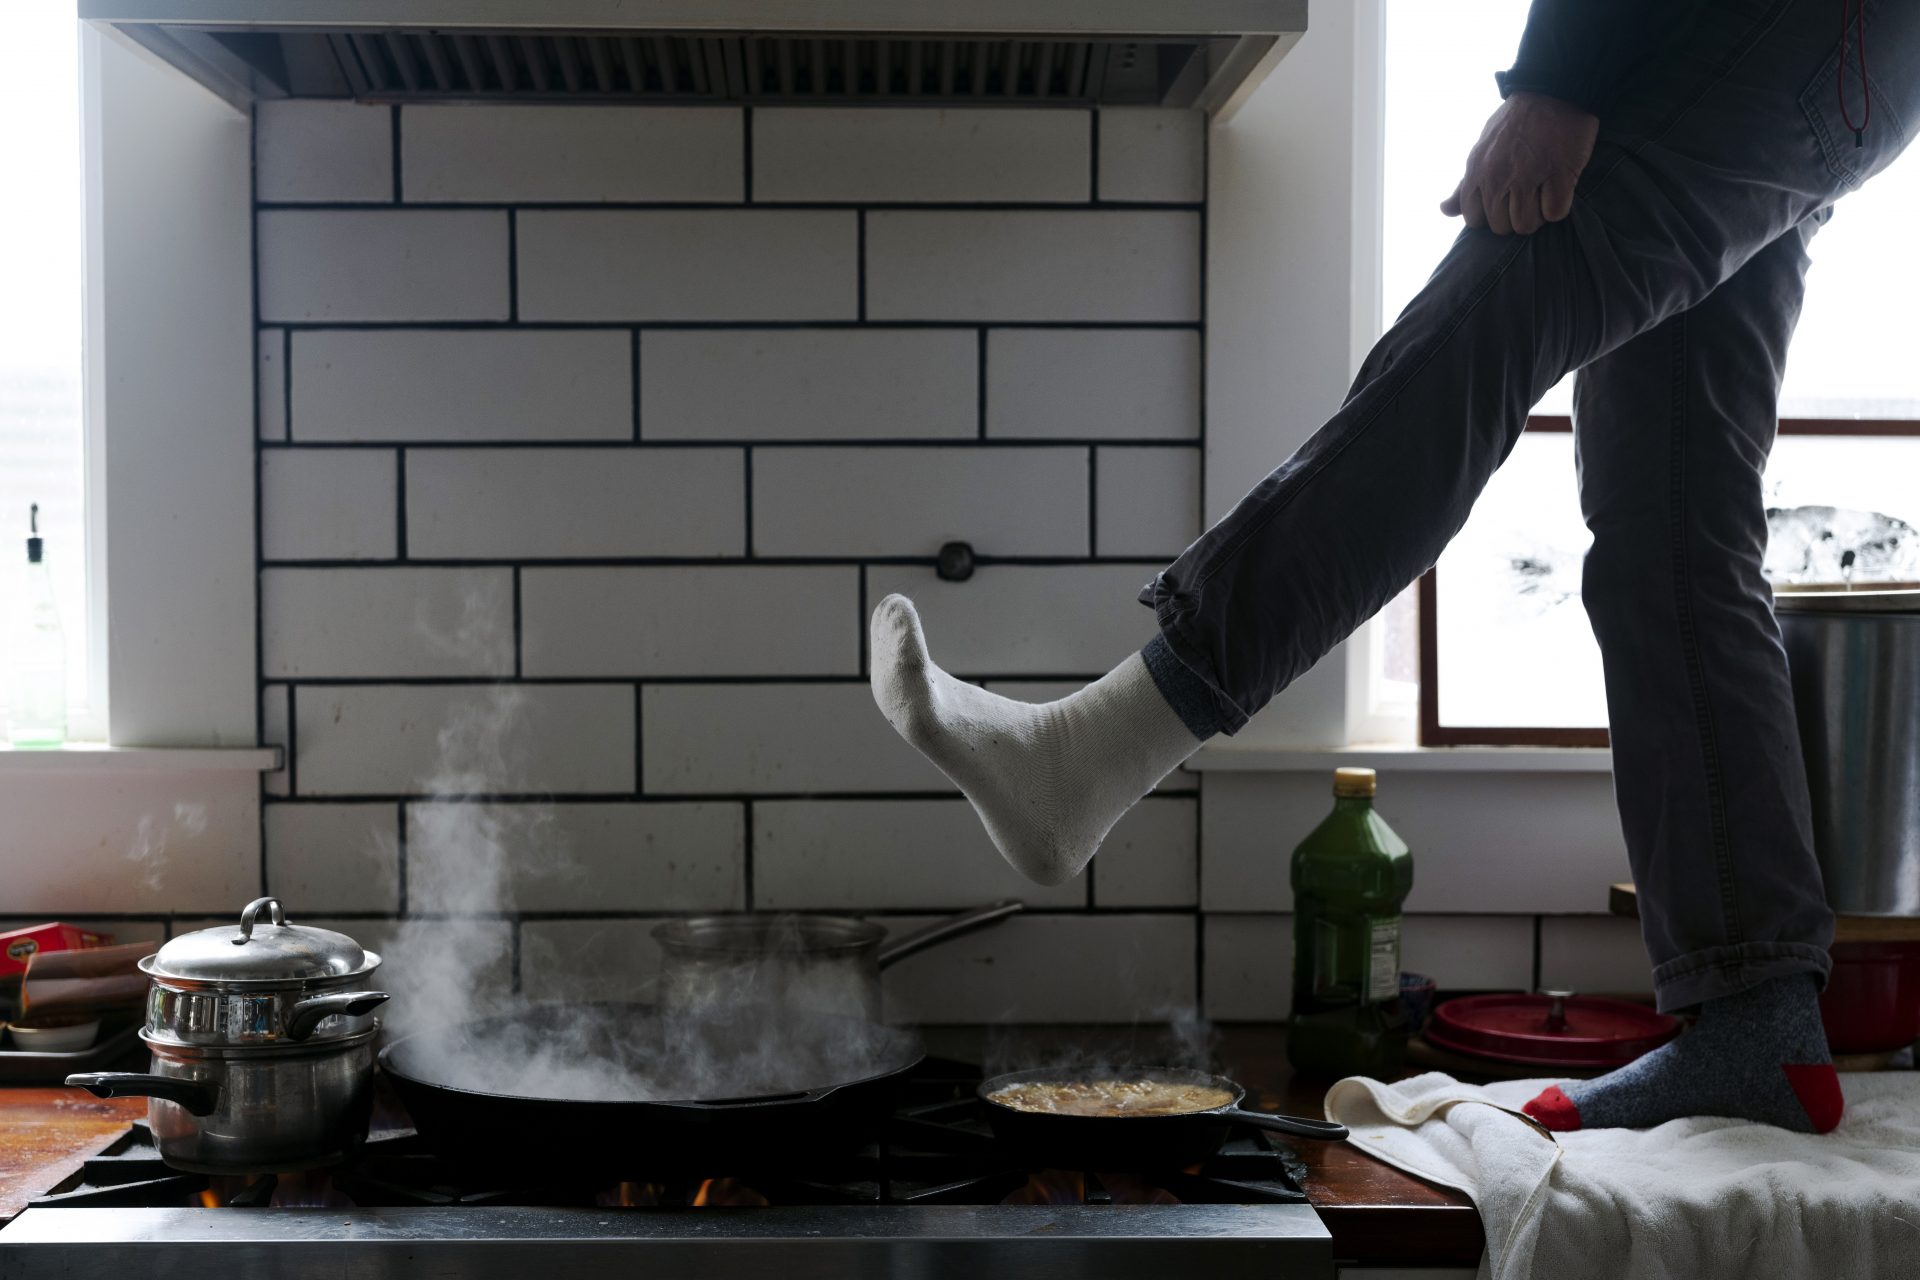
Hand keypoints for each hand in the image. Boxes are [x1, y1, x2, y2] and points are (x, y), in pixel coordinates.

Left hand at [1441, 92, 1598, 234]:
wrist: (1551, 91)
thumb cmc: (1515, 123)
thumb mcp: (1481, 150)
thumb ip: (1464, 185)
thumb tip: (1444, 211)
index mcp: (1476, 172)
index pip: (1475, 220)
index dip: (1491, 216)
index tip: (1504, 201)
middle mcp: (1498, 177)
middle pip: (1502, 227)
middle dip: (1515, 218)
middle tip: (1528, 196)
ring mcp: (1528, 177)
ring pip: (1526, 225)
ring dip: (1537, 215)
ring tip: (1543, 193)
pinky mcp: (1559, 174)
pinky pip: (1554, 213)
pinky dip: (1558, 206)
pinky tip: (1559, 188)